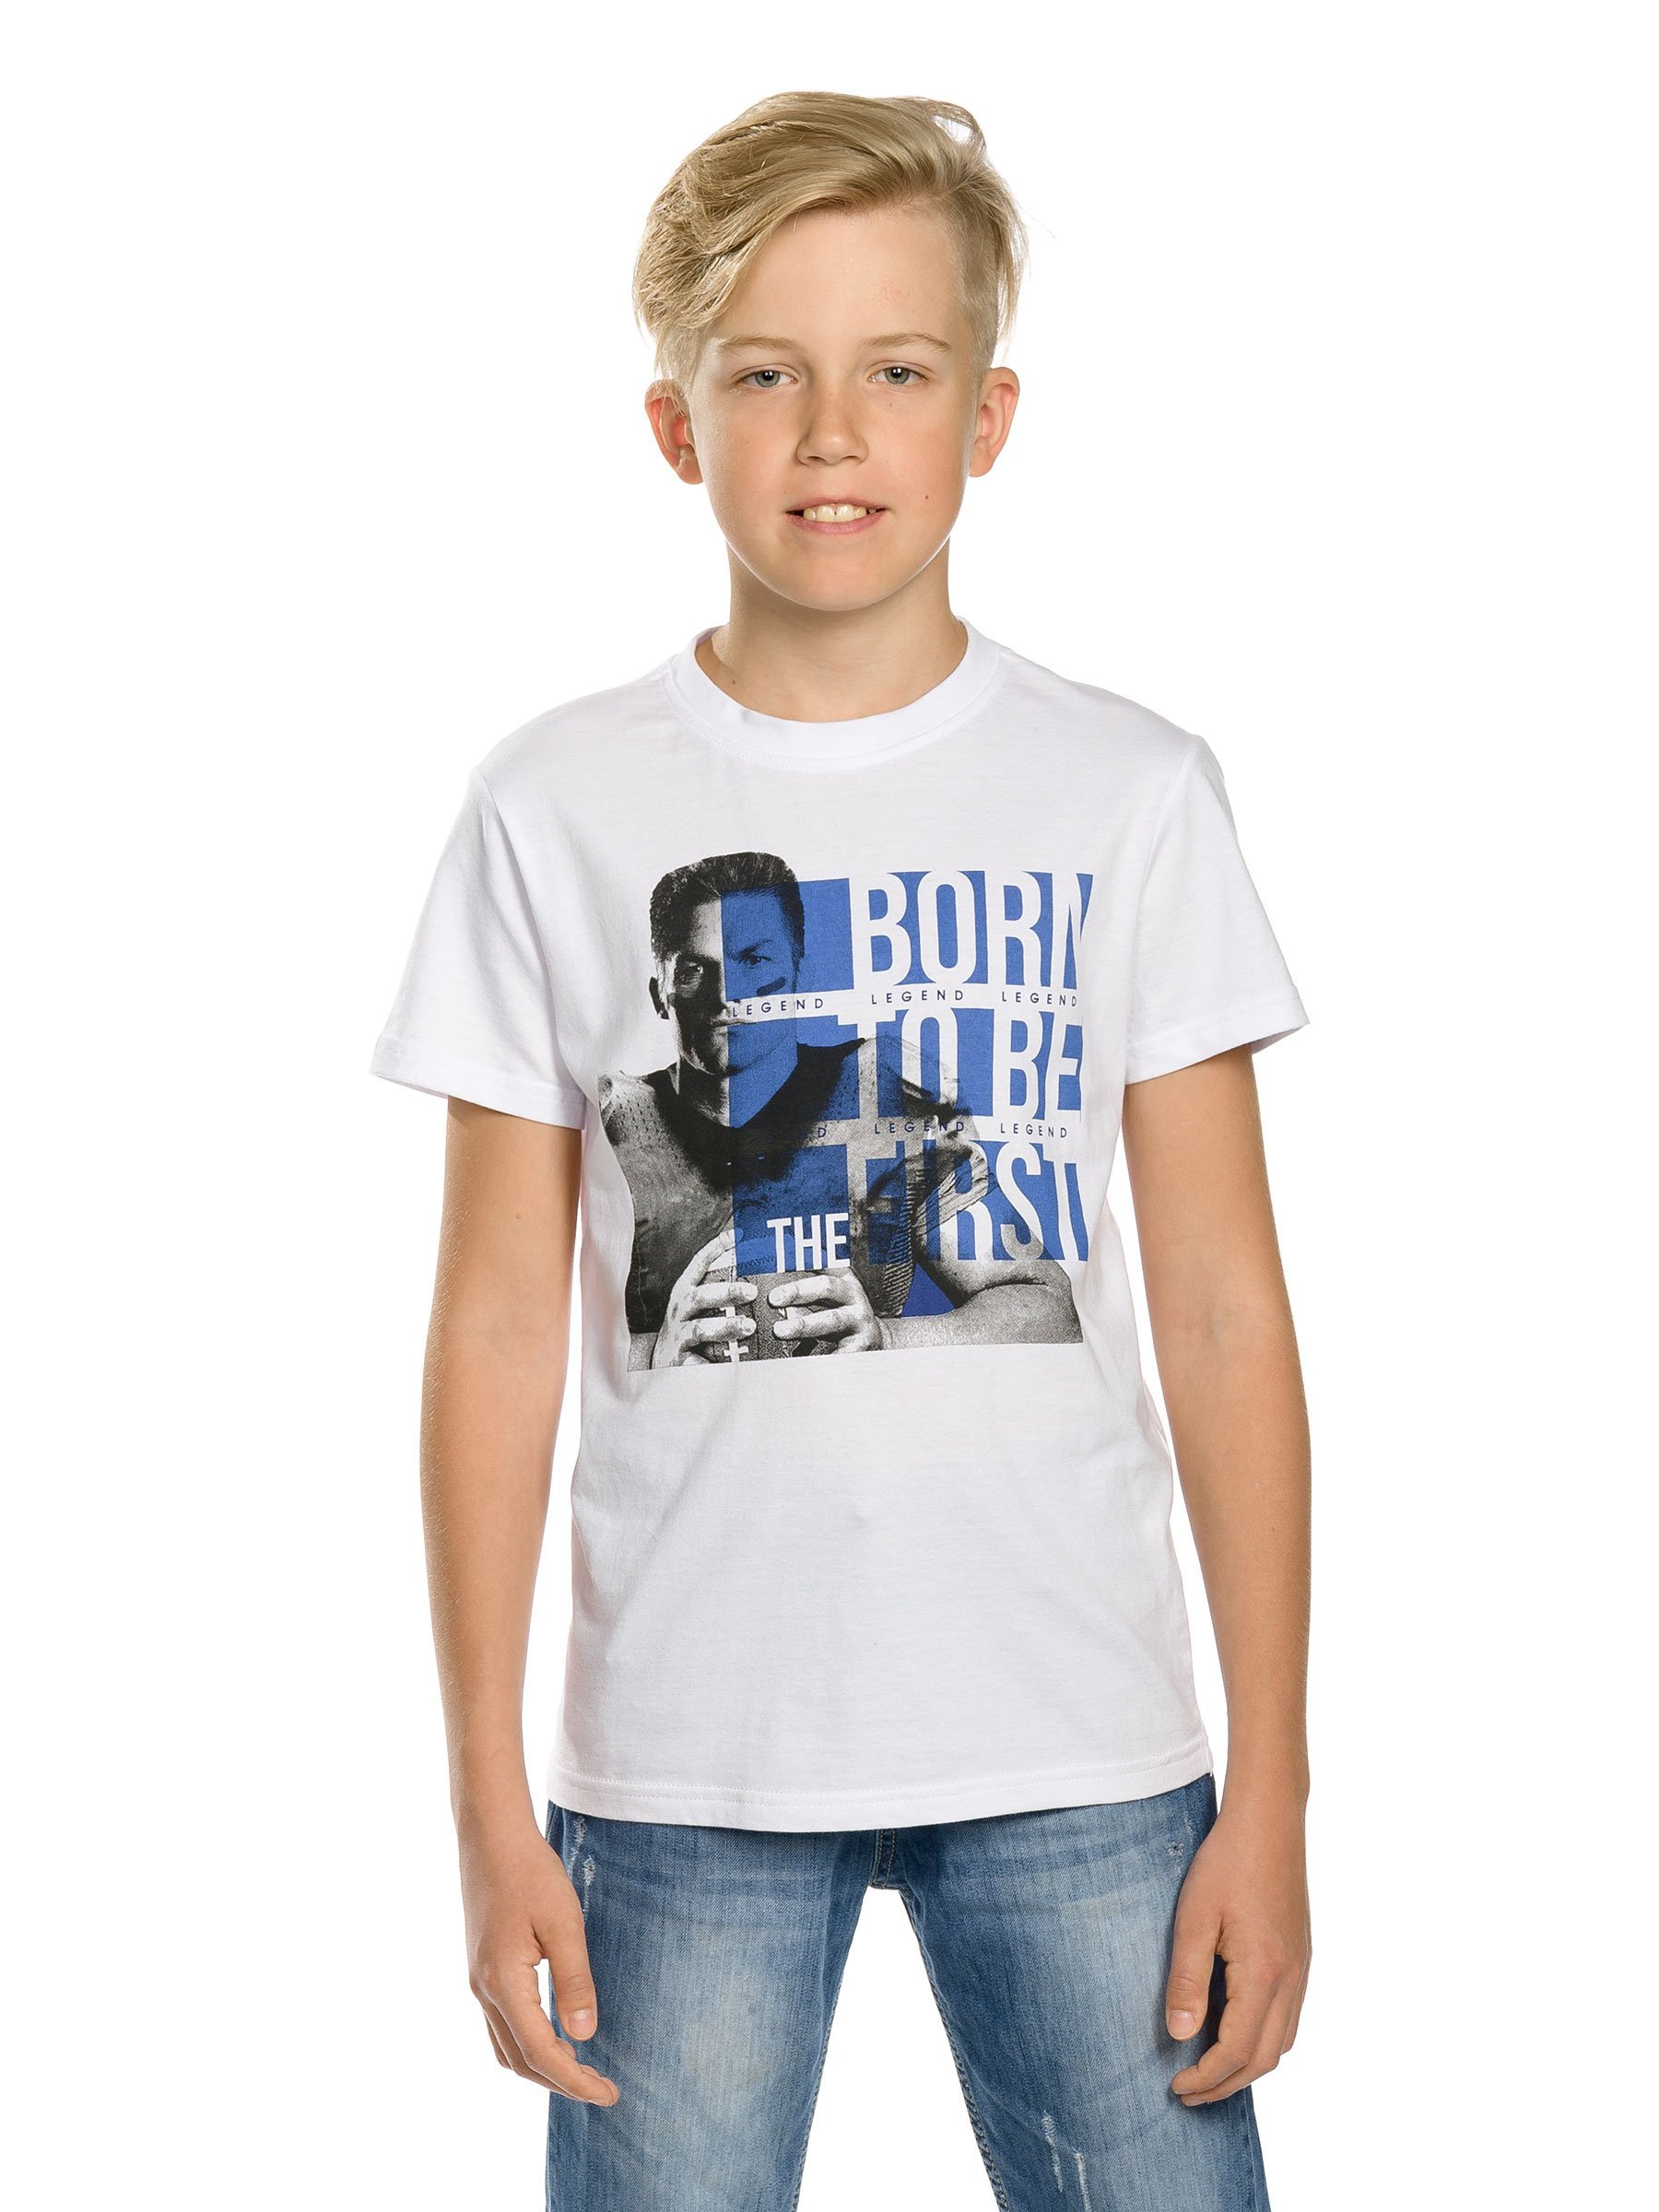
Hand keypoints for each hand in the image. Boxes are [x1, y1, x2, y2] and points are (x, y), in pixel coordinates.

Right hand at [459, 1814, 619, 2104]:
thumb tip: (585, 2036)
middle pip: (520, 2061)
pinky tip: (555, 2037)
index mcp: (503, 1983)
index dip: (574, 2081)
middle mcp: (483, 1991)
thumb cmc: (531, 1873)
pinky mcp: (481, 1972)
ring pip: (506, 2049)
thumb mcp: (564, 1924)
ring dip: (542, 2069)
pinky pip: (501, 2027)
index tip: (608, 2094)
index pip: (541, 2053)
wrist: (491, 1838)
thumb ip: (574, 1981)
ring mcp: (478, 1983)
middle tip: (603, 2088)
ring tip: (582, 2070)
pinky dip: (528, 2046)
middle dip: (561, 2083)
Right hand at [651, 1225, 758, 1366]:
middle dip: (726, 1292)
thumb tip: (753, 1272)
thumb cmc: (688, 1327)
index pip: (699, 1264)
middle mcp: (680, 1310)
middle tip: (753, 1292)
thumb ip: (717, 1287)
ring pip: (700, 1328)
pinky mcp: (679, 1360)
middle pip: (701, 1296)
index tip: (737, 1235)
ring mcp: (678, 1335)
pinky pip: (697, 1362)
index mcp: (685, 1292)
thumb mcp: (697, 1305)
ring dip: (725, 1326)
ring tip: (749, 1326)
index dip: (716, 1248)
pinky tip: (732, 1366)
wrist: (660, 1362)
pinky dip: (713, 1364)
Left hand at [769, 1266, 887, 1352]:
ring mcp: (858, 1321)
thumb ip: (806, 1289)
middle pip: (826, 1287)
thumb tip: (774, 1292)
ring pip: (830, 1320)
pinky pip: (839, 1351)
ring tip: (780, 1331)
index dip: (803, 1259)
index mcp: (844, 1279)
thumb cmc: (843, 1314)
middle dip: (798, 1291)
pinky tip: (803, 1361)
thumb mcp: (830, 1296)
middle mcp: (853, 1297)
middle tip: (773, 1298)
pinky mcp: (861, 1346)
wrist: (873, 1340)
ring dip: (803, 1324)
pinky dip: (821, 1358)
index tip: (782, 1257)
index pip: (824, 1262)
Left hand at [1164, 1797, 1309, 2105]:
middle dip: (1227, 2084)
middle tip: (1188, 2093)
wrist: (1269, 1821)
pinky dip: (1263, 2039)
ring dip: (1248, 2066)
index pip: (1237, 2050)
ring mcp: (1301, 1969)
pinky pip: (1288, 2017)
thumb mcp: (1193, 1918)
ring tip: (1209, 2071)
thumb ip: (1186, 1979)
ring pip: (1283, 2041)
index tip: (1177, 2087)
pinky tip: (1235, 2030)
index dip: (1207, 2077)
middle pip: (1266, 2058)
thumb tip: (1179, 2035)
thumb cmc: (1227, 1862)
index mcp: (1265, 1974)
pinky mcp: (1301, 1957)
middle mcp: (1291, 1979)